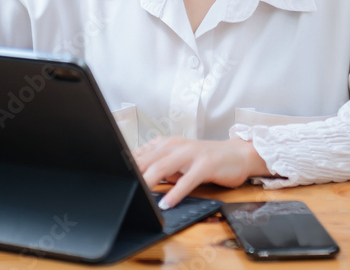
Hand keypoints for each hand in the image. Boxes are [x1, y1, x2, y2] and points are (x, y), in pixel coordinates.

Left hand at [132, 136, 269, 209]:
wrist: (237, 154)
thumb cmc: (204, 160)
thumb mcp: (177, 160)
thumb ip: (158, 166)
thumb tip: (135, 178)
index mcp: (166, 144)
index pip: (140, 154)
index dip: (126, 166)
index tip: (113, 177)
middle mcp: (176, 146)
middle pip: (147, 160)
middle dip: (132, 174)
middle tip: (120, 187)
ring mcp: (190, 154)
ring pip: (163, 167)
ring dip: (148, 182)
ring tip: (138, 195)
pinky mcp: (205, 165)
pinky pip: (187, 181)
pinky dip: (175, 193)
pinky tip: (166, 204)